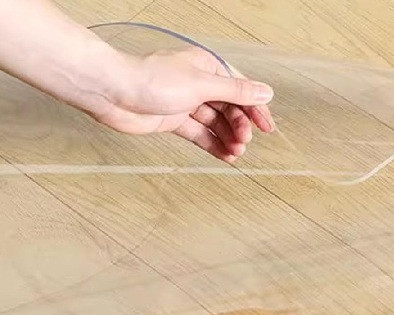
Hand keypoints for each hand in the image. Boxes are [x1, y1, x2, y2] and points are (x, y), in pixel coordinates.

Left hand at [92, 46, 275, 162]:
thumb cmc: (151, 80)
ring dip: (228, 138)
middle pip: (229, 108)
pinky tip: (224, 156)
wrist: (114, 93)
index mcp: (207, 68)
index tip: (267, 127)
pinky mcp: (174, 120)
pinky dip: (213, 145)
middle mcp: (198, 84)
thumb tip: (264, 92)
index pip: (240, 89)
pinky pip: (200, 135)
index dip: (255, 109)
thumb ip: (235, 92)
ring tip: (235, 153)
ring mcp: (186, 103)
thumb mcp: (202, 85)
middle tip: (244, 141)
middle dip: (239, 127)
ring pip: (216, 124)